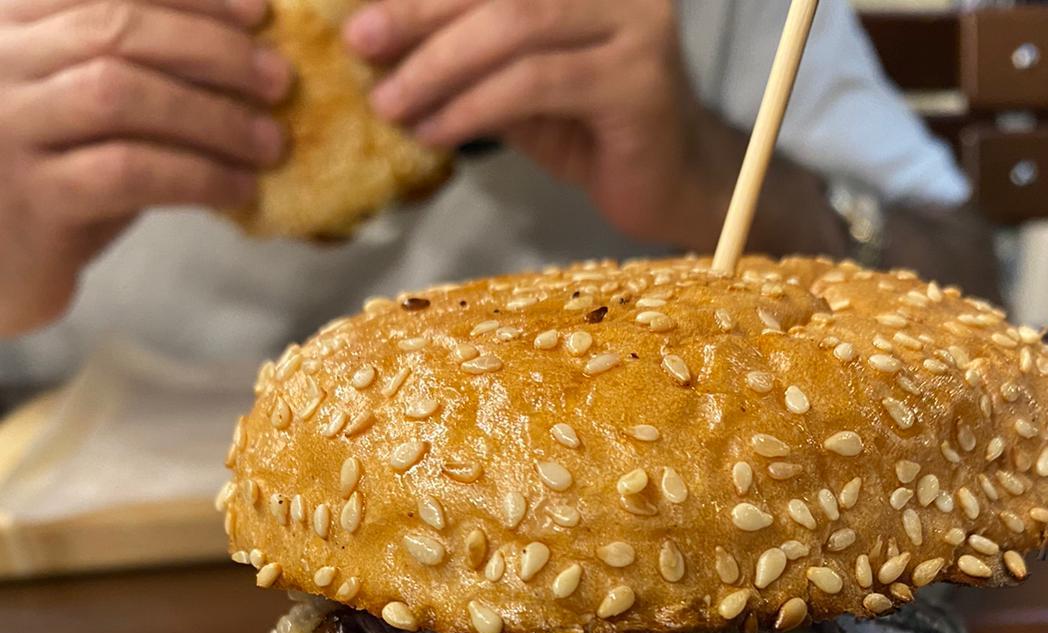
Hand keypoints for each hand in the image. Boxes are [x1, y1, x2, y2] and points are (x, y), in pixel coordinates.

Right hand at [0, 0, 291, 334]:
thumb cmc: (53, 179)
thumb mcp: (85, 112)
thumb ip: (140, 74)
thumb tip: (244, 54)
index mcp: (11, 23)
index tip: (258, 10)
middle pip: (115, 29)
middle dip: (210, 49)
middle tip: (278, 79)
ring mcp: (7, 128)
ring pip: (119, 94)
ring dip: (211, 116)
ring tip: (270, 142)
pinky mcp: (32, 198)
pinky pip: (127, 172)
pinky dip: (196, 176)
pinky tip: (239, 190)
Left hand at [344, 0, 729, 248]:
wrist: (673, 187)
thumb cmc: (592, 133)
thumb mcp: (520, 84)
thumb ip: (471, 51)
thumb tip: (382, 37)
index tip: (361, 12)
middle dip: (418, 14)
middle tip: (361, 44)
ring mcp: (636, 26)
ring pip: (513, 28)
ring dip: (438, 67)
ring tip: (389, 103)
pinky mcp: (636, 80)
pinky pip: (535, 83)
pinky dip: (475, 107)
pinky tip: (436, 132)